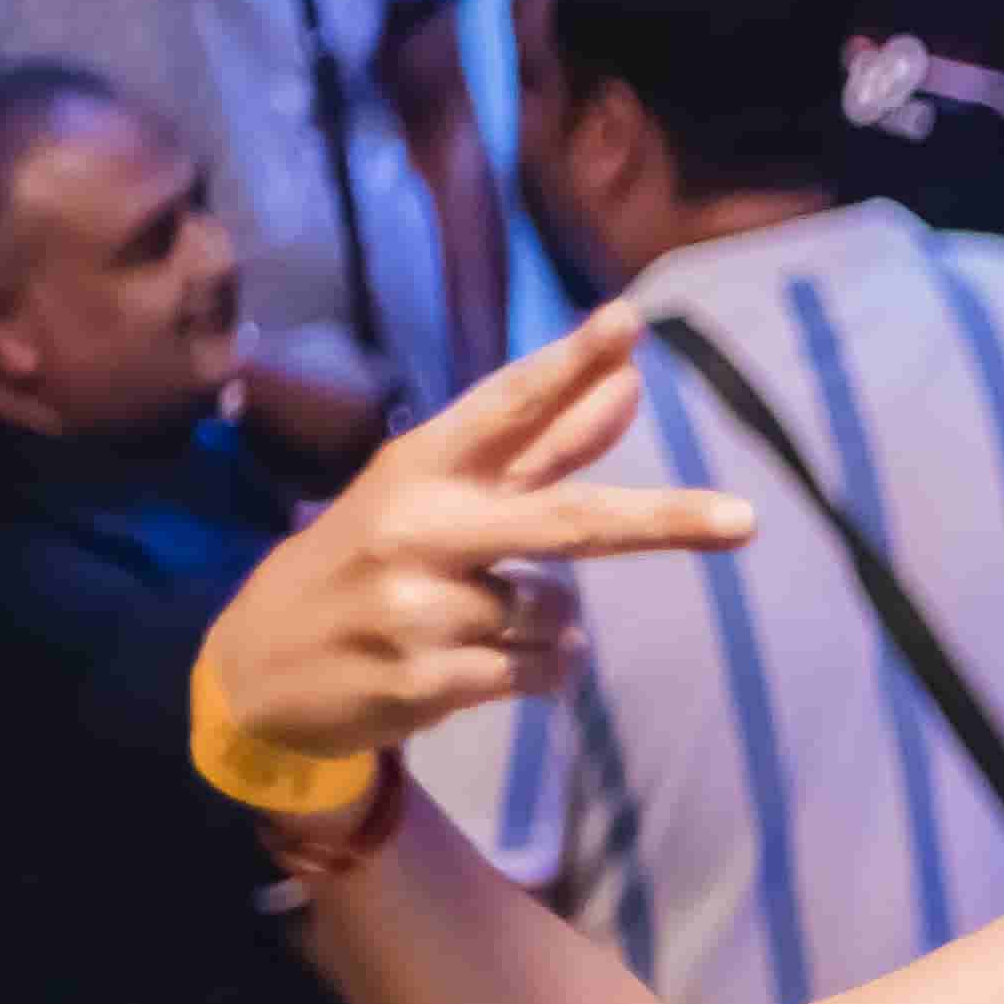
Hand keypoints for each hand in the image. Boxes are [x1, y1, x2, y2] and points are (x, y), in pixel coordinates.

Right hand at [197, 308, 756, 764]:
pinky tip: (478, 666)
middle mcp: (418, 527)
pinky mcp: (427, 679)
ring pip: (563, 614)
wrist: (258, 670)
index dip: (569, 364)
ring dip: (553, 626)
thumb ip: (540, 445)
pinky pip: (542, 672)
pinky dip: (539, 671)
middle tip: (745, 521)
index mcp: (419, 467)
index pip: (505, 407)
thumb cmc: (372, 561)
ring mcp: (419, 608)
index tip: (628, 323)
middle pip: (568, 521)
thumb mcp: (435, 492)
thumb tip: (632, 382)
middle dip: (661, 521)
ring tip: (479, 623)